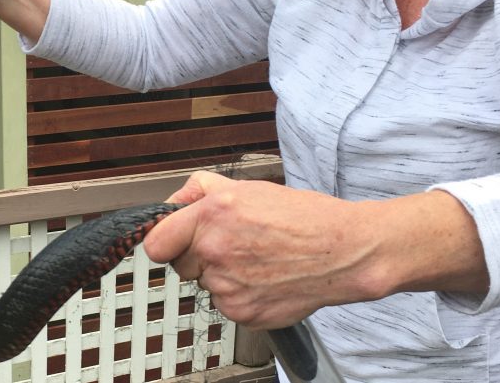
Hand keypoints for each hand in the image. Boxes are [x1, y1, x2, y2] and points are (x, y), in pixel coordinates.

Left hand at [142, 171, 488, 328]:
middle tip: (230, 242)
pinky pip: (225, 303)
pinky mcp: (243, 313)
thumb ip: (201, 190)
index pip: (156, 243)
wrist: (342, 250)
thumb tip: (172, 203)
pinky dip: (239, 293)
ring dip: (220, 273)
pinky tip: (264, 276)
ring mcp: (229, 287)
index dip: (164, 240)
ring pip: (204, 283)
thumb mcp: (246, 187)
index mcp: (212, 215)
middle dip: (197, 253)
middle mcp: (216, 251)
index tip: (172, 240)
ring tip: (255, 258)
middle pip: (179, 264)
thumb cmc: (301, 216)